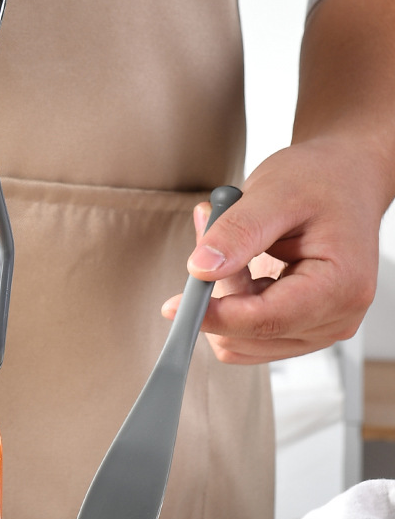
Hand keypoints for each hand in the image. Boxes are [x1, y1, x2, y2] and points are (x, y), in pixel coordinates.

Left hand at [160, 138, 389, 363]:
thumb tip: (201, 269)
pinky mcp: (302, 328)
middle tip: (218, 238)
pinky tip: (244, 268)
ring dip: (225, 297)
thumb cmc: (322, 181)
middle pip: (248, 334)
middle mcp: (337, 316)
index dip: (214, 316)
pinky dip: (233, 304)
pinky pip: (247, 336)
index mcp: (340, 286)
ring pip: (241, 340)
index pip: (265, 321)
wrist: (344, 178)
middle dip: (219, 293)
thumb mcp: (276, 192)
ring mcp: (320, 327)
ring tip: (239, 248)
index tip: (174, 305)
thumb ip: (238, 231)